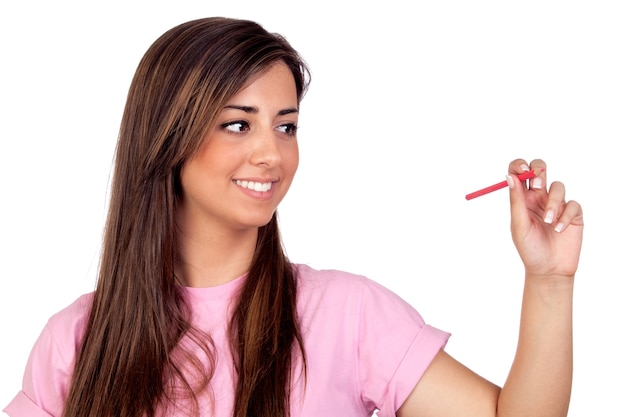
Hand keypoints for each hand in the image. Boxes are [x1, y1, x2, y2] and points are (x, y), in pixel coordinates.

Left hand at [507, 159, 583, 278]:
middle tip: (537, 185)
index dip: (519, 166)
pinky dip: (566, 215)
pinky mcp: (573, 213)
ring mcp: (557, 204)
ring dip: (553, 203)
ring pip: (558, 186)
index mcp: (522, 198)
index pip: (519, 172)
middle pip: (540, 169)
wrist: (548, 270)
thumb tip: (509, 177)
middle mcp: (539, 197)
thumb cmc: (529, 249)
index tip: (521, 170)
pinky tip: (559, 230)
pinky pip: (572, 204)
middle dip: (539, 171)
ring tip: (548, 222)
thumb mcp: (519, 224)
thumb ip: (515, 201)